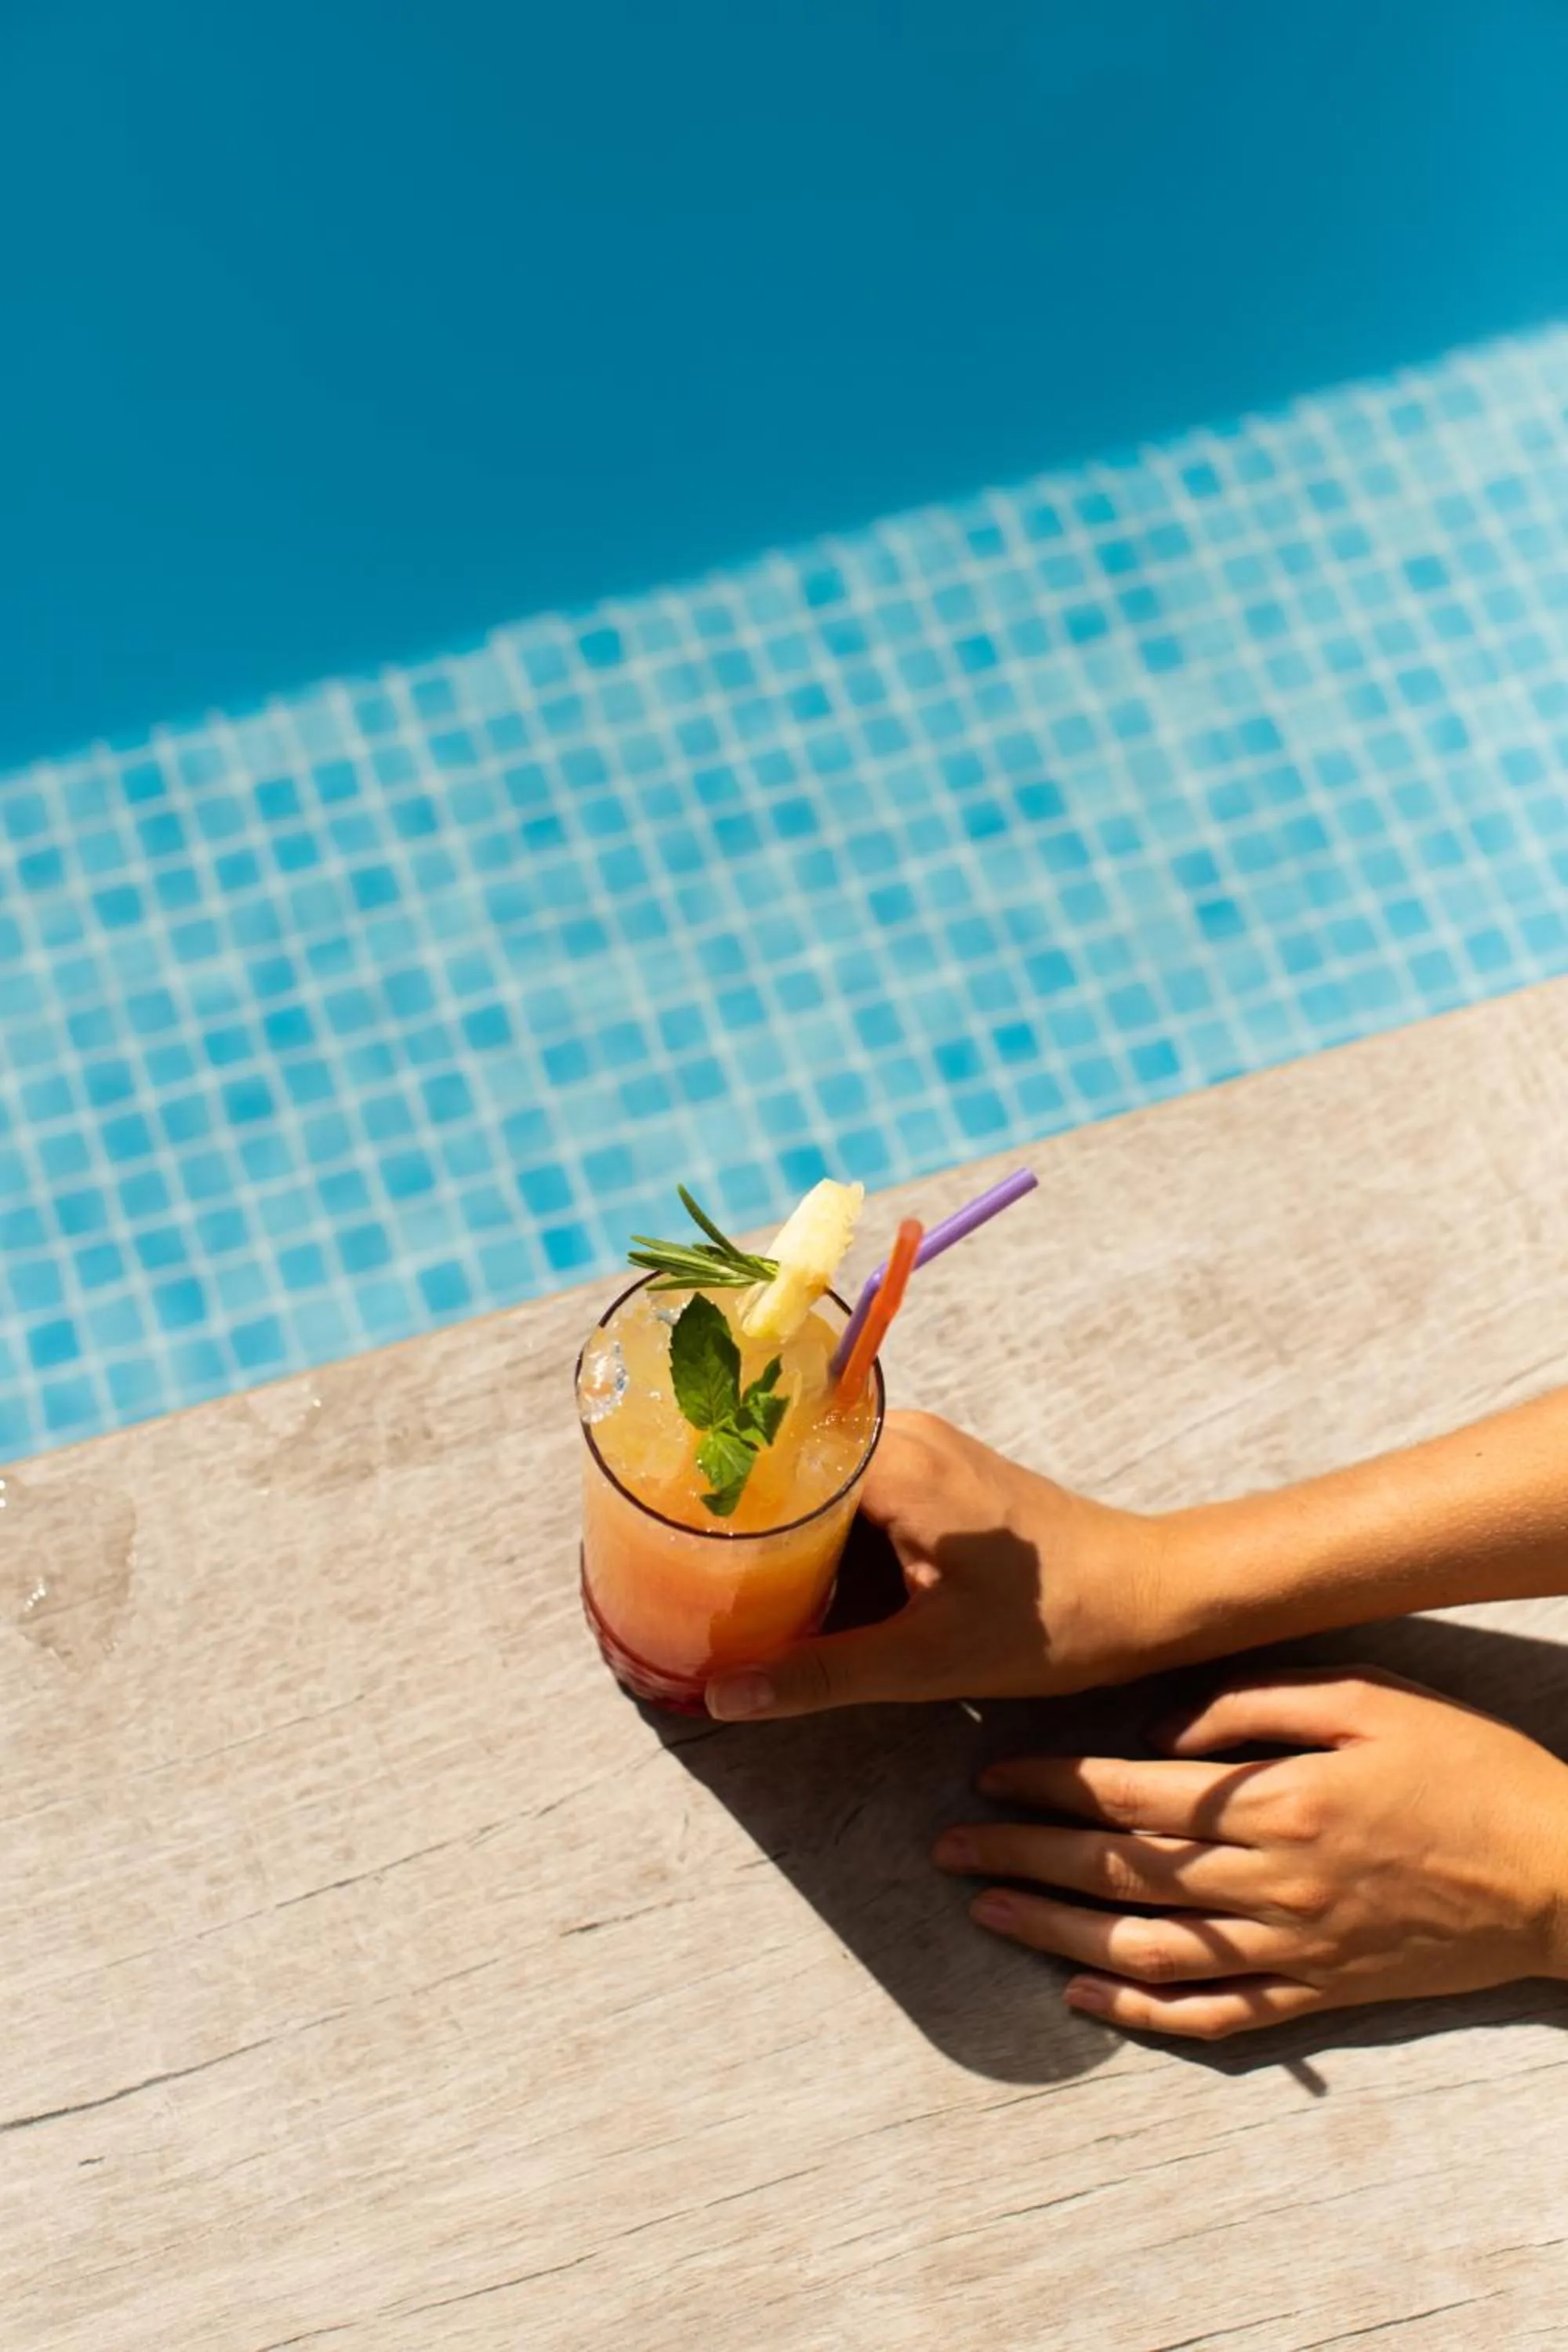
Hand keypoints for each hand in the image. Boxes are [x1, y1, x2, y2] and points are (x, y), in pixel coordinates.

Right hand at [705, 1411, 1165, 1719]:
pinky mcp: (940, 1478)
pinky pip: (856, 1499)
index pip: (768, 1459)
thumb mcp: (928, 1659)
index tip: (661, 1543)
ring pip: (820, 1488)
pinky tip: (804, 1596)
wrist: (1154, 1594)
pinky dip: (827, 1545)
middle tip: (681, 1582)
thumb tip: (723, 1696)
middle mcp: (902, 1437)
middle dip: (737, 1528)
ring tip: (729, 1595)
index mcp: (892, 1463)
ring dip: (784, 1540)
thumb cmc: (1057, 1621)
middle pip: (787, 1469)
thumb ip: (821, 1675)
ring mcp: (923, 1453)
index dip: (710, 1502)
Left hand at [934, 1668, 1567, 2038]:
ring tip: (985, 1915)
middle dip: (1020, 1859)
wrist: (1560, 1873)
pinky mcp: (1317, 1995)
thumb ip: (1254, 1706)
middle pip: (1116, 1874)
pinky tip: (1081, 2000)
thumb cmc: (1464, 1766)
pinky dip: (1141, 2014)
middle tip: (945, 1851)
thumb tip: (1159, 1726)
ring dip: (1053, 1936)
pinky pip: (1214, 2016)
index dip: (1049, 1786)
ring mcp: (1290, 1947)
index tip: (988, 1777)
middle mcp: (1268, 1882)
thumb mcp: (1366, 1697)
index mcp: (1274, 1801)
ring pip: (1145, 1952)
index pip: (1128, 1794)